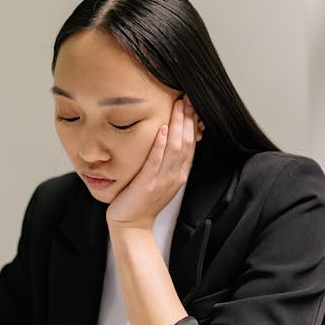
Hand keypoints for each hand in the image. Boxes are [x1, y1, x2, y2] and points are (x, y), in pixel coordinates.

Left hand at [106, 99, 200, 229]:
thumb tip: (166, 137)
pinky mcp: (147, 184)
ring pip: (175, 149)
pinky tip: (162, 129)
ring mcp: (162, 180)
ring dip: (177, 125)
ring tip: (178, 106)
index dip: (192, 124)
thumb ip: (165, 161)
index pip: (191, 144)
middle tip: (188, 98)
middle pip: (187, 143)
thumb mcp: (159, 179)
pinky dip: (160, 144)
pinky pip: (156, 161)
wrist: (132, 225)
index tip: (191, 105)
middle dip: (188, 119)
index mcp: (179, 174)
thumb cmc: (142, 201)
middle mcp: (174, 176)